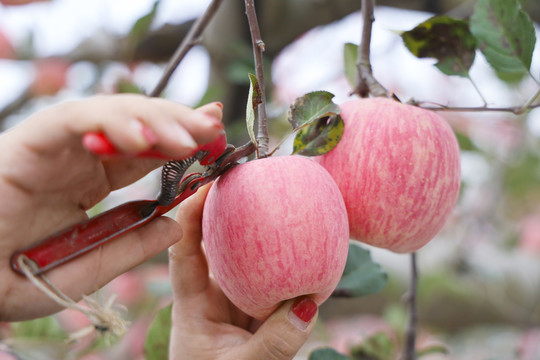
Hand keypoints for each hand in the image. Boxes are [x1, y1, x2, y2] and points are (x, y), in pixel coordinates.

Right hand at [0, 94, 222, 320]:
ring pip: (113, 113)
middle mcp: (78, 158)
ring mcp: (55, 146)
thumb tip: (177, 225)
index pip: (148, 155)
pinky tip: (145, 137)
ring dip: (156, 119)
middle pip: (139, 126)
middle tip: (215, 126)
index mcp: (92, 182)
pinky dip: (111, 121)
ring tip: (193, 135)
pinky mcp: (28, 140)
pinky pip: (74, 118)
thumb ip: (130, 245)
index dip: (185, 146)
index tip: (218, 144)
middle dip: (180, 123)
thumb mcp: (86, 268)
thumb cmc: (11, 281)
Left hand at [169, 184, 318, 359]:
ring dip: (260, 229)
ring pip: (248, 258)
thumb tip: (309, 304)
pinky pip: (276, 280)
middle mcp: (213, 294)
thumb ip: (275, 343)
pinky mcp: (260, 309)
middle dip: (228, 206)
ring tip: (279, 194)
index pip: (184, 250)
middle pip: (215, 241)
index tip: (207, 182)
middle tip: (248, 173)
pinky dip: (289, 262)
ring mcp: (238, 300)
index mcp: (193, 305)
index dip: (189, 212)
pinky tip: (308, 241)